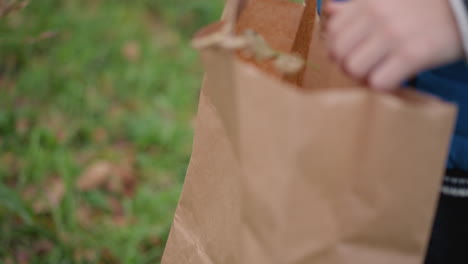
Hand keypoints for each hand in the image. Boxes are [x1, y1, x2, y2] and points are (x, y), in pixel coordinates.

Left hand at [325, 0, 463, 90]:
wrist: (464, 9)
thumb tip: (329, 12)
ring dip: (362, 76)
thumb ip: (354, 6)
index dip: (337, 47)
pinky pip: (378, 82)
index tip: (351, 51)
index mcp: (367, 2)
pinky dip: (382, 85)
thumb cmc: (420, 7)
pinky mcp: (412, 54)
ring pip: (353, 68)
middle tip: (363, 65)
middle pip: (338, 53)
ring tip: (377, 72)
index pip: (332, 33)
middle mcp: (377, 17)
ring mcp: (394, 35)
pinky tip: (392, 78)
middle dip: (346, 64)